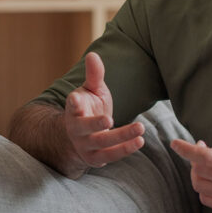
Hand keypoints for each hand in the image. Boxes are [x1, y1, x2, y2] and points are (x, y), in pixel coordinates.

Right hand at [63, 52, 145, 173]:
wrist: (80, 136)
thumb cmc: (89, 107)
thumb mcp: (91, 90)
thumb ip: (94, 75)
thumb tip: (93, 55)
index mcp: (74, 109)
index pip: (71, 106)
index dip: (73, 103)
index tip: (74, 99)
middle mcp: (76, 128)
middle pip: (84, 127)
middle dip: (96, 124)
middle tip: (109, 119)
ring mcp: (84, 145)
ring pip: (102, 143)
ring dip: (121, 137)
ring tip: (140, 127)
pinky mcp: (95, 158)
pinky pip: (110, 156)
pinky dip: (125, 149)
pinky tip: (139, 141)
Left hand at [171, 110, 211, 211]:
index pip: (206, 157)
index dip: (187, 150)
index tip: (175, 143)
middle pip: (199, 171)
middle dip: (194, 157)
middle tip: (201, 146)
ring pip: (200, 185)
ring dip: (197, 172)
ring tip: (206, 161)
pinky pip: (207, 199)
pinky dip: (203, 188)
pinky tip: (211, 177)